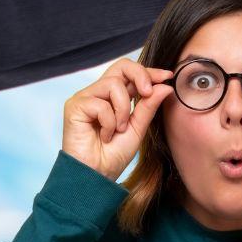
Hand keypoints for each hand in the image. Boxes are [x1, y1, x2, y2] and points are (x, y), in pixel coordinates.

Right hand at [62, 58, 174, 180]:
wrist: (97, 175)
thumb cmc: (114, 154)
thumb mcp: (138, 127)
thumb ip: (149, 106)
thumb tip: (166, 86)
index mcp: (113, 96)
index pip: (130, 72)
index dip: (149, 71)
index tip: (167, 76)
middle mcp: (98, 93)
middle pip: (121, 66)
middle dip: (140, 76)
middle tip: (147, 93)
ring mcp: (85, 98)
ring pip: (113, 84)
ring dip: (123, 109)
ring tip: (120, 129)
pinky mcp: (74, 106)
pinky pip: (100, 104)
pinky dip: (109, 122)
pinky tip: (105, 136)